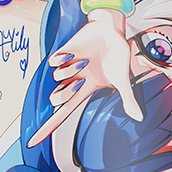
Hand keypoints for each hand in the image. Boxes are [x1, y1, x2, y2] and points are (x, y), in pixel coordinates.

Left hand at [27, 8, 143, 147]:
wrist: (112, 30)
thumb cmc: (118, 55)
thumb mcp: (123, 79)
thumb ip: (128, 99)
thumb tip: (139, 118)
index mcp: (85, 91)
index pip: (63, 114)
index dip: (47, 127)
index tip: (31, 141)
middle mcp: (74, 81)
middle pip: (56, 99)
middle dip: (66, 92)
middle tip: (81, 80)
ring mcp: (67, 66)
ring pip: (56, 78)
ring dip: (70, 71)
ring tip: (84, 61)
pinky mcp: (63, 52)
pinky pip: (53, 62)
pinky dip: (62, 59)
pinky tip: (73, 53)